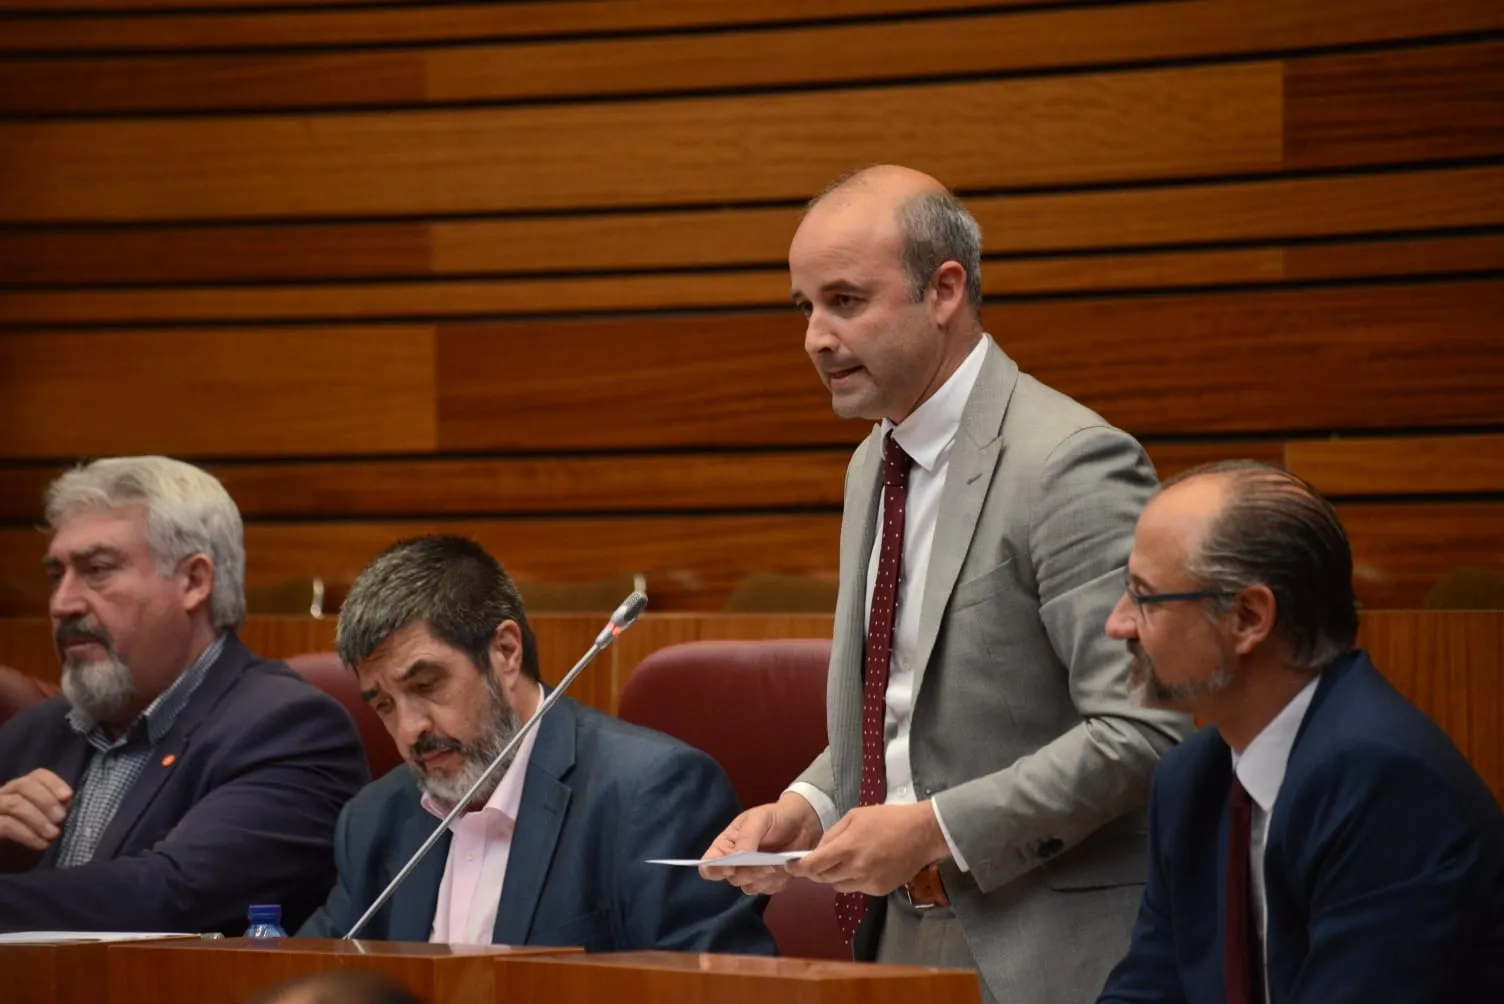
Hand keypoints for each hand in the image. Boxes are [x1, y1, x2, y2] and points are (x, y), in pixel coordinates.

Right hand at [0, 768, 72, 851]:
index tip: (68, 796)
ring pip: (14, 803)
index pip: (38, 775)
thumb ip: (54, 809)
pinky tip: (41, 844)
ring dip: (38, 819)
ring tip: (53, 834)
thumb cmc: (29, 838)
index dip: (54, 783)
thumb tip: (67, 802)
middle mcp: (4, 794)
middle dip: (46, 800)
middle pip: (24, 785)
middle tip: (60, 817)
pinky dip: (28, 834)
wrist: (7, 859)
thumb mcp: (45, 822)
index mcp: (20, 789)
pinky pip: (6, 825)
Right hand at [699, 791, 822, 894]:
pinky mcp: (769, 881)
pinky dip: (777, 881)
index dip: (715, 870)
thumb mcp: (759, 819)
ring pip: (750, 888)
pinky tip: (784, 867)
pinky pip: (768, 890)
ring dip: (764, 878)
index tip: (730, 868)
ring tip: (777, 863)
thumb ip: (747, 837)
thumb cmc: (774, 817)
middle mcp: (735, 863)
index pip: (709, 865)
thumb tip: (738, 857)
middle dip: (749, 873)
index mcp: (726, 846)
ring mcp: (752, 874)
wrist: (802, 823)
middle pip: (732, 879)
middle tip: (766, 864)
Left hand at [787, 802, 948, 895]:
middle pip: (822, 878)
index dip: (798, 868)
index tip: (789, 866)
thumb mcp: (854, 816)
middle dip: (816, 871)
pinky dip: (853, 880)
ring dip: (834, 876)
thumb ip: (833, 834)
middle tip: (817, 861)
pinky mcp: (879, 890)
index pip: (813, 865)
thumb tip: (818, 851)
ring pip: (838, 886)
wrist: (921, 834)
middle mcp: (855, 869)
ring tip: (844, 861)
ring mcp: (867, 882)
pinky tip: (864, 866)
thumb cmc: (887, 819)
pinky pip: (856, 889)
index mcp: (846, 848)